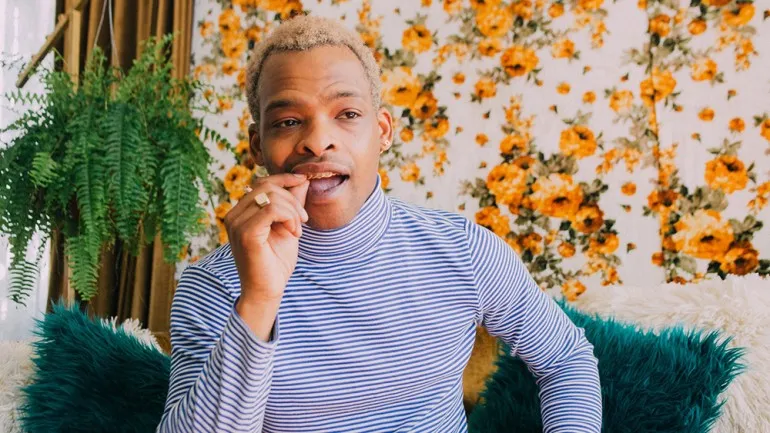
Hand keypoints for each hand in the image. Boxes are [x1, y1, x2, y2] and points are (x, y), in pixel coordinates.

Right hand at [224, 173, 309, 304]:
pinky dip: (289, 217)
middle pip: (267, 187)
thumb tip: (303, 180)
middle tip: (303, 221)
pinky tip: (294, 232)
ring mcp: (237, 224)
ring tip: (298, 230)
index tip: (303, 181)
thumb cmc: (276, 262)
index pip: (261, 183)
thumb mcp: (288, 226)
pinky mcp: (246, 233)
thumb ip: (292, 203)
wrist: (267, 291)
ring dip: (293, 211)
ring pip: (271, 197)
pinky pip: (272, 210)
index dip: (284, 178)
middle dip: (292, 199)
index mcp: (240, 213)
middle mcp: (233, 215)